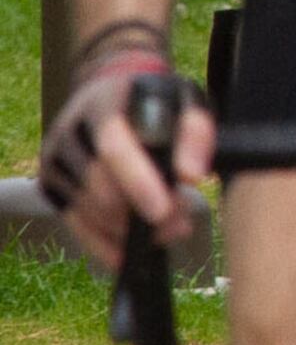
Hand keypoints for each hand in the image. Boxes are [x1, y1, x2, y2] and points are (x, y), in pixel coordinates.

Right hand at [38, 41, 206, 268]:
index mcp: (101, 105)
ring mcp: (55, 159)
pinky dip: (102, 243)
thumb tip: (191, 176)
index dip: (137, 181)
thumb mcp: (185, 99)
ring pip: (87, 209)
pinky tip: (128, 253)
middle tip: (178, 224)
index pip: (113, 145)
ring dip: (126, 230)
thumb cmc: (155, 100)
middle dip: (139, 213)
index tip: (162, 211)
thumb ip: (195, 131)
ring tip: (168, 231)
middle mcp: (69, 132)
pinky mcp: (51, 183)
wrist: (109, 91)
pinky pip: (75, 222)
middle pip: (99, 185)